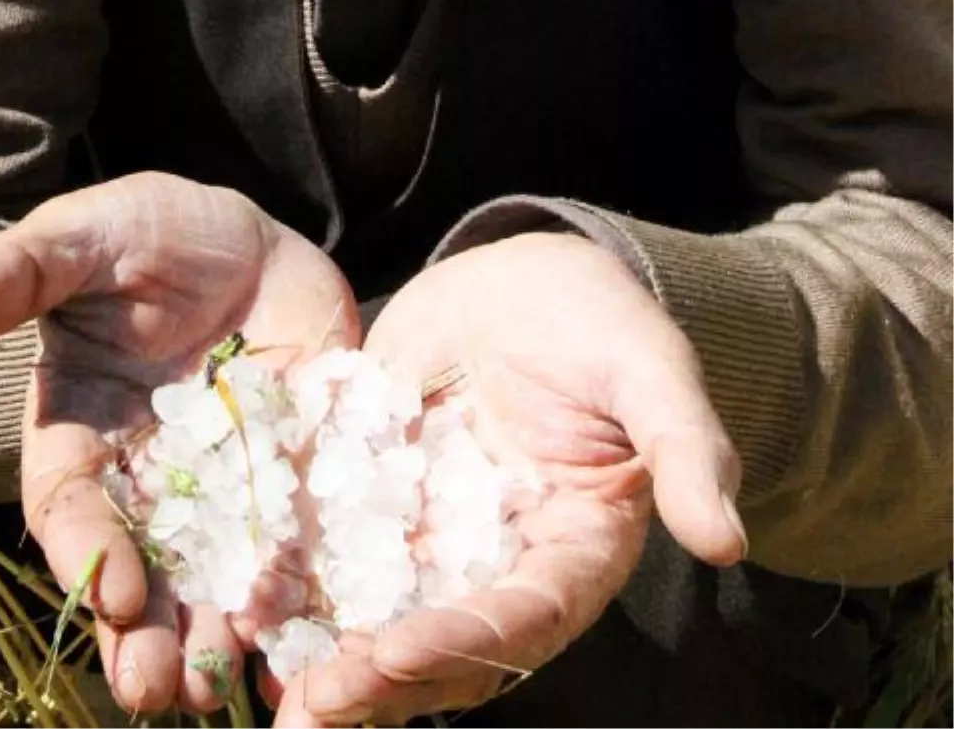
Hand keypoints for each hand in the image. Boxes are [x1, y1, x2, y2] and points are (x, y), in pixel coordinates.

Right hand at [0, 175, 358, 716]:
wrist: (239, 237)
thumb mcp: (81, 238)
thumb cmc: (141, 234)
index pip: (71, 503)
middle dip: (143, 634)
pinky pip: (298, 541)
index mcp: (81, 432)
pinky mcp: (294, 474)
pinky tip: (309, 642)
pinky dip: (302, 593)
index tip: (108, 590)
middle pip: (139, 568)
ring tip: (218, 691)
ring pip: (213, 574)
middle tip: (157, 691)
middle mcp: (148, 477)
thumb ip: (20, 272)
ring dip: (215, 636)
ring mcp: (223, 483)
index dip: (85, 548)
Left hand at [273, 232, 743, 727]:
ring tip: (268, 684)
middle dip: (379, 680)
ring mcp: (431, 537)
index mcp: (572, 550)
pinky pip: (328, 551)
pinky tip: (237, 600)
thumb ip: (684, 447)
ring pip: (377, 616)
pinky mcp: (375, 496)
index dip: (465, 643)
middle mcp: (496, 564)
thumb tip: (728, 540)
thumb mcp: (649, 368)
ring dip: (326, 658)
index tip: (398, 654)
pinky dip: (287, 582)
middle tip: (312, 704)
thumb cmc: (602, 320)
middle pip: (441, 643)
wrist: (525, 279)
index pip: (523, 618)